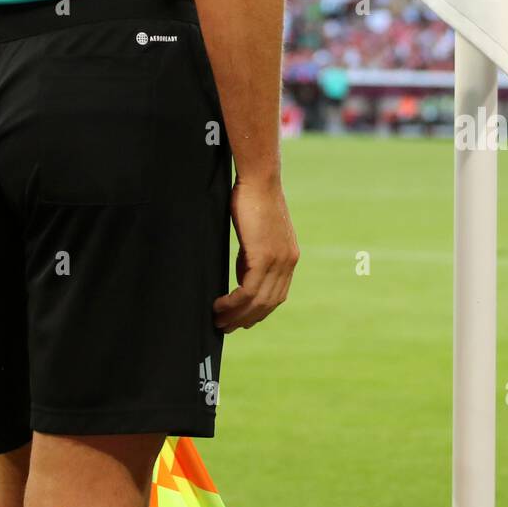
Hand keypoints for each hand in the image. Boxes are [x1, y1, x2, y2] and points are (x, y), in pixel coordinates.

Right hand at [213, 177, 298, 331]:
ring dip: (236, 315)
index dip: (259, 312)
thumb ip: (254, 254)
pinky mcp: (263, 257)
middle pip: (268, 304)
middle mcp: (288, 262)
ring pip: (257, 302)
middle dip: (246, 319)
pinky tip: (219, 305)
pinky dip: (232, 303)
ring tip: (218, 321)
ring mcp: (278, 261)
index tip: (241, 320)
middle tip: (226, 327)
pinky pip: (247, 291)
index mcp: (290, 257)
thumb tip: (243, 273)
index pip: (277, 295)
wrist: (259, 179)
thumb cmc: (253, 199)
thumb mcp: (258, 232)